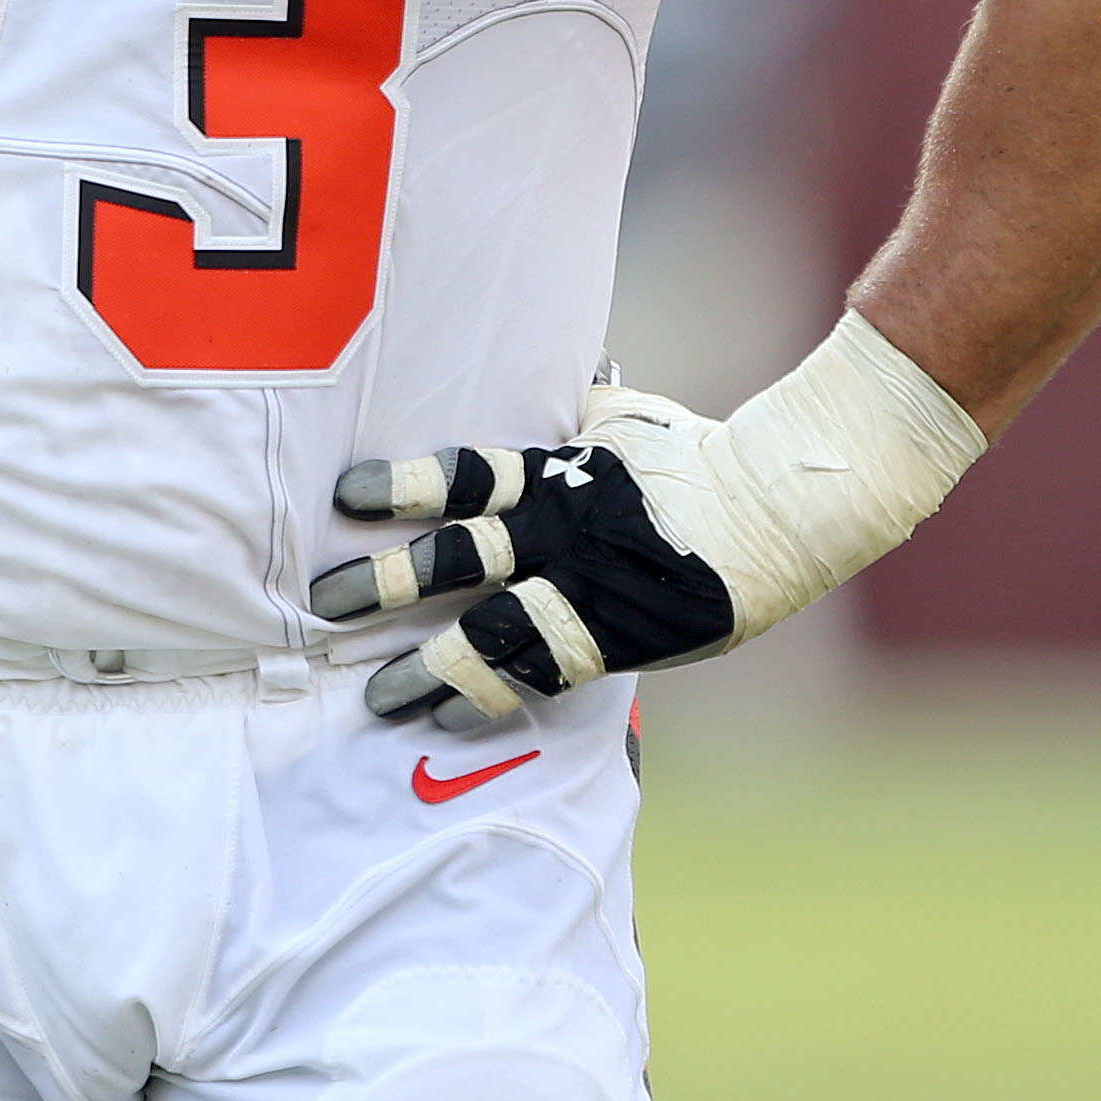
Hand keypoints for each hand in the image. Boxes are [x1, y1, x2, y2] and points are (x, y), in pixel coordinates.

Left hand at [310, 391, 746, 728]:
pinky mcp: (614, 635)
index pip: (465, 474)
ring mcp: (586, 586)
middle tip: (324, 602)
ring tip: (372, 694)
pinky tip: (446, 719)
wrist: (776, 507)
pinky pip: (540, 672)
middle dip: (386, 580)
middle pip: (457, 555)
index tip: (346, 495)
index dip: (404, 484)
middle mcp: (560, 527)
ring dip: (425, 665)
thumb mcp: (623, 420)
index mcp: (558, 469)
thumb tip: (535, 382)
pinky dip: (490, 697)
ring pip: (489, 627)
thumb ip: (568, 413)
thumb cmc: (697, 457)